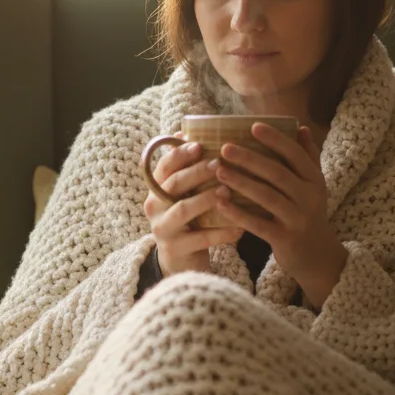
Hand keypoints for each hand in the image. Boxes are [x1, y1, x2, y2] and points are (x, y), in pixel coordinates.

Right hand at [144, 136, 244, 275]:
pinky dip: (222, 232)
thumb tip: (195, 133)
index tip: (199, 144)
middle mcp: (154, 206)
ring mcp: (162, 228)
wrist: (180, 261)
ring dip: (207, 198)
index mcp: (156, 188)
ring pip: (183, 209)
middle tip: (219, 164)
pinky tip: (240, 228)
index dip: (179, 153)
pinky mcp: (175, 249)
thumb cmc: (188, 219)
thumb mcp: (184, 195)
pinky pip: (201, 238)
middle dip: (197, 172)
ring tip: (228, 191)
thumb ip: (188, 171)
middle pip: (174, 184)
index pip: (164, 166)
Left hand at [213, 124, 346, 307]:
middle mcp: (309, 197)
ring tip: (218, 170)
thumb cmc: (308, 214)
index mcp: (315, 180)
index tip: (253, 126)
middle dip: (250, 159)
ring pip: (266, 196)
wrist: (318, 257)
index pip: (295, 155)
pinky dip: (238, 213)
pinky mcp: (285, 239)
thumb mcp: (314, 186)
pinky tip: (220, 202)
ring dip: (240, 182)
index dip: (275, 139)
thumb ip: (308, 157)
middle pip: (277, 173)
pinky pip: (258, 224)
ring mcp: (297, 219)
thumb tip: (301, 127)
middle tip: (225, 147)